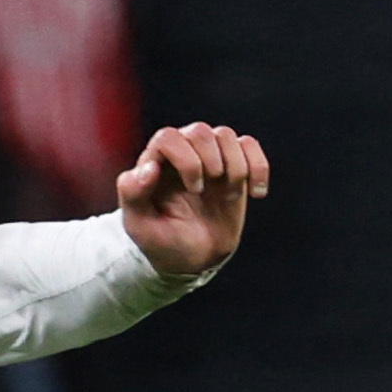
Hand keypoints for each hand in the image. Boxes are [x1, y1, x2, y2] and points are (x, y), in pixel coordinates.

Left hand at [115, 123, 270, 279]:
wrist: (192, 259)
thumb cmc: (161, 241)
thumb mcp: (139, 226)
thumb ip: (132, 196)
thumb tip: (149, 168)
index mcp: (155, 162)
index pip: (168, 137)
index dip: (185, 159)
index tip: (193, 189)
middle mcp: (182, 152)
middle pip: (200, 131)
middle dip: (210, 161)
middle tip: (206, 193)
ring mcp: (209, 156)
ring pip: (226, 136)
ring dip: (234, 167)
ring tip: (228, 197)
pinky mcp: (234, 164)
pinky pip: (250, 146)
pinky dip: (258, 167)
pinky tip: (256, 193)